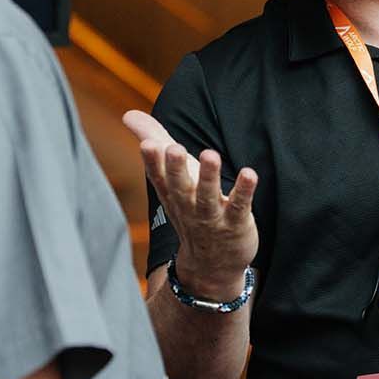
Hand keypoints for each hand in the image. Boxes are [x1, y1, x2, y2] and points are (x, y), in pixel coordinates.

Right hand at [123, 110, 258, 297]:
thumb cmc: (190, 207)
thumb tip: (129, 114)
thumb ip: (153, 140)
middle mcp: (188, 205)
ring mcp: (211, 216)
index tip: (147, 144)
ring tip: (211, 155)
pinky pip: (239, 206)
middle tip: (173, 148)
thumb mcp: (170, 175)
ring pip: (208, 197)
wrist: (211, 265)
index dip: (153, 161)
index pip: (159, 176)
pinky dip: (244, 191)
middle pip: (180, 186)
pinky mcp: (236, 222)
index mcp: (171, 192)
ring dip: (209, 177)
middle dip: (176, 168)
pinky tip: (249, 174)